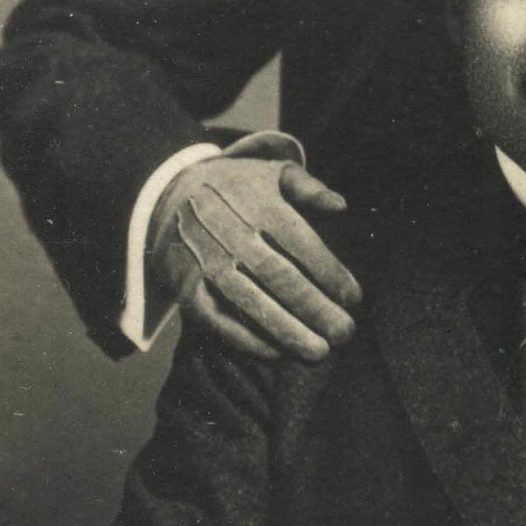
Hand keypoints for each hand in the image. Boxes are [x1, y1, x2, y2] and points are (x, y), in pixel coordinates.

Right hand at [149, 155, 361, 361]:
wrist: (170, 194)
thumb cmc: (239, 187)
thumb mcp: (273, 172)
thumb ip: (309, 188)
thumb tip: (340, 207)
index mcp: (259, 205)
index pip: (302, 244)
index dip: (331, 274)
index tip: (354, 298)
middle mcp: (232, 235)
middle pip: (280, 278)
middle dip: (316, 309)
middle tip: (345, 333)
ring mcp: (207, 263)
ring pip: (250, 302)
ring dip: (286, 331)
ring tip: (319, 352)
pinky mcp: (187, 289)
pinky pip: (217, 319)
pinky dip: (245, 339)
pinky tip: (276, 353)